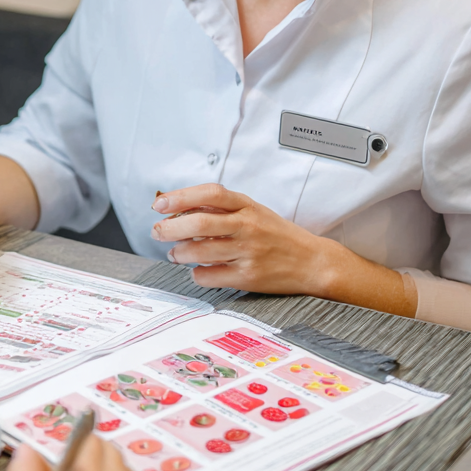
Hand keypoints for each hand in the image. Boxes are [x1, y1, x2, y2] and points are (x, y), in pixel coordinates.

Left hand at [151, 183, 335, 295]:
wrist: (312, 262)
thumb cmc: (276, 235)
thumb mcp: (253, 211)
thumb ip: (221, 209)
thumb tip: (178, 210)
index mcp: (247, 205)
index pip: (209, 194)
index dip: (180, 197)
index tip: (159, 204)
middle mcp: (248, 226)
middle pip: (199, 224)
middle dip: (170, 228)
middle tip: (157, 231)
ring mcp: (248, 252)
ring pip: (200, 252)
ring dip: (179, 253)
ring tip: (174, 253)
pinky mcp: (249, 277)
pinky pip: (211, 276)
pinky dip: (196, 274)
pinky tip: (197, 270)